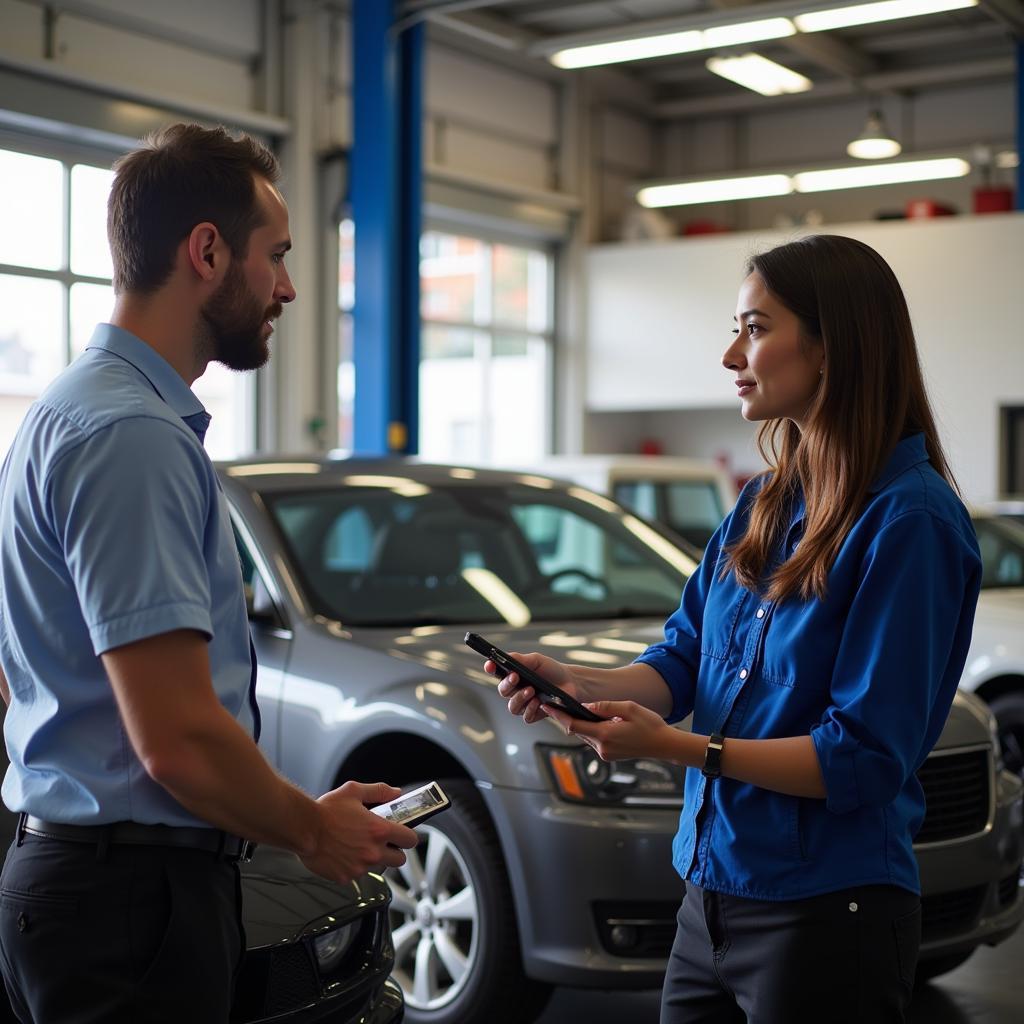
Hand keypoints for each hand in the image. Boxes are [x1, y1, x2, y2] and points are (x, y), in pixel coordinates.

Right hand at [301, 781, 417, 883]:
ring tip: (359, 846)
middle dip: (394, 851)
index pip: (410, 840)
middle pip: (400, 860)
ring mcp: (360, 867)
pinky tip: (345, 854)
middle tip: (383, 843)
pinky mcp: (347, 877)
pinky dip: (354, 867)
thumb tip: (395, 793)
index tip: (403, 834)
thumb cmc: (326, 811)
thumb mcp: (354, 791)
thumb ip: (379, 791)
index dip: (408, 836)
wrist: (303, 829)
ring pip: (379, 868)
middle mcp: (373, 851)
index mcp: (379, 830)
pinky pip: (358, 875)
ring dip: (374, 859)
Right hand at [484, 652, 585, 724]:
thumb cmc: (552, 670)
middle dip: (507, 684)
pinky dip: (530, 709)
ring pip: (512, 707)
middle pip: (503, 691)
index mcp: (514, 675)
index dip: (490, 669)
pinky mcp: (534, 714)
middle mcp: (516, 690)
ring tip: (530, 690)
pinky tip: (537, 702)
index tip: (489, 665)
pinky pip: (526, 716)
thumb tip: (505, 657)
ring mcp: (524, 703)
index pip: (497, 673)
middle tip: (516, 677)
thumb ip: (521, 659)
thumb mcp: (536, 660)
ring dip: (519, 698)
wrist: (571, 683)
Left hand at [544, 700, 671, 761]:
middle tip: (554, 704)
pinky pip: (593, 740)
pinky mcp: (608, 755)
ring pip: (584, 735)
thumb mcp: (629, 708)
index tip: (546, 706)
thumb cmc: (650, 725)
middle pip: (577, 730)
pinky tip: (591, 720)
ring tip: (570, 709)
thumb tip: (585, 705)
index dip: (558, 715)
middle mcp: (602, 747)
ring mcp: (605, 753)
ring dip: (579, 724)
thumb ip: (605, 706)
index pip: (574, 724)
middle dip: (566, 718)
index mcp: (605, 734)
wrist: (664, 745)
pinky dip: (589, 730)